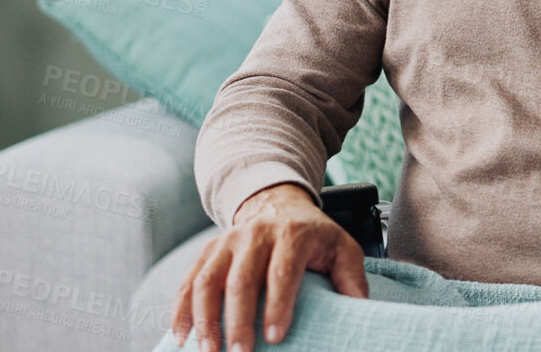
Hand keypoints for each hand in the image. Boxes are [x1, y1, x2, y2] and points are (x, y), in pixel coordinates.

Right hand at [169, 183, 369, 351]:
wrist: (277, 203)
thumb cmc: (313, 235)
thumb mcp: (341, 247)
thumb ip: (351, 276)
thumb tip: (358, 308)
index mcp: (292, 234)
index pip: (282, 270)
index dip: (278, 304)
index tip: (276, 337)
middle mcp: (255, 235)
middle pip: (240, 279)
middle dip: (238, 320)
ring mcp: (227, 242)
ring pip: (207, 280)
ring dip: (205, 319)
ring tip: (208, 351)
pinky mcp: (208, 251)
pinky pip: (187, 281)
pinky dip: (181, 311)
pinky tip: (182, 337)